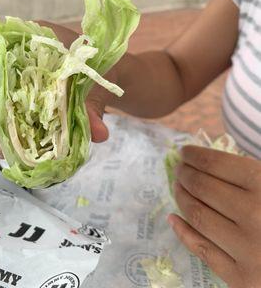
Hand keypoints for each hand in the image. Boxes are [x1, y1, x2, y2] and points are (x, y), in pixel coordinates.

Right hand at [0, 21, 110, 153]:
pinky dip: (9, 135)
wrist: (96, 65)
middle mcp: (6, 61)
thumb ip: (91, 101)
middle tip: (2, 146)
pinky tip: (17, 151)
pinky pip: (4, 117)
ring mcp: (9, 82)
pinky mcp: (17, 101)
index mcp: (18, 40)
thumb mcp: (89, 73)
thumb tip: (98, 134)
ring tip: (8, 154)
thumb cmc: (87, 59)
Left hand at [167, 145, 260, 287]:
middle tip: (179, 167)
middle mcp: (254, 215)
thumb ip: (255, 173)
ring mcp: (246, 250)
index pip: (217, 164)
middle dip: (185, 173)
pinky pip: (202, 250)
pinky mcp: (242, 280)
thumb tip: (218, 160)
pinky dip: (183, 232)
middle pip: (203, 187)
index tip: (185, 151)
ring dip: (181, 197)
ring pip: (198, 215)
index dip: (196, 155)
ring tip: (176, 186)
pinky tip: (173, 218)